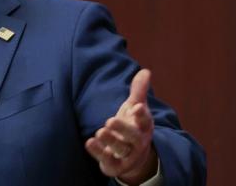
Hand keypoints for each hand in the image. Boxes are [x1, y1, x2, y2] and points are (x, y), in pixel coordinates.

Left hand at [85, 69, 157, 184]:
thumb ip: (139, 91)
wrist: (134, 157)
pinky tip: (89, 142)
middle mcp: (138, 142)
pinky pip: (107, 159)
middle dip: (123, 129)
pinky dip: (98, 152)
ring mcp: (127, 155)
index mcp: (144, 126)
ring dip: (110, 141)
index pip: (145, 121)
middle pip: (133, 137)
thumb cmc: (133, 126)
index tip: (137, 107)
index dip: (142, 115)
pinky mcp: (115, 164)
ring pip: (120, 149)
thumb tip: (145, 71)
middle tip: (110, 121)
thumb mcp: (135, 108)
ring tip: (100, 132)